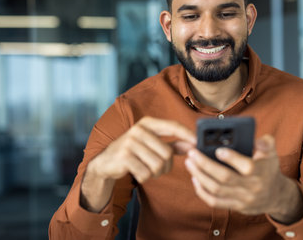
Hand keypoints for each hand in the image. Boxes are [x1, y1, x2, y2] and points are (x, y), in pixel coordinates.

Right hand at [81, 116, 195, 211]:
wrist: (105, 162)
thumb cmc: (133, 152)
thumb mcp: (151, 144)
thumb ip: (172, 144)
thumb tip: (192, 145)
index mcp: (147, 123)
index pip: (172, 126)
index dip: (186, 134)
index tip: (197, 142)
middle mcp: (138, 130)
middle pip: (167, 153)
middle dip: (166, 166)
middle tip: (158, 169)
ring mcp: (130, 143)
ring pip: (157, 164)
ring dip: (156, 173)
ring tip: (147, 171)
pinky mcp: (124, 157)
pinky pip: (146, 173)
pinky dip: (145, 177)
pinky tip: (138, 173)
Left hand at [185, 134, 302, 223]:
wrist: (276, 196)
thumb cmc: (268, 168)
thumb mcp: (271, 153)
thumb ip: (266, 142)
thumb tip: (257, 140)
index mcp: (261, 172)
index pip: (247, 166)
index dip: (232, 158)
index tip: (218, 150)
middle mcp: (252, 187)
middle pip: (224, 177)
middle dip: (205, 165)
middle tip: (192, 153)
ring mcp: (242, 199)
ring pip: (216, 190)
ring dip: (199, 176)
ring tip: (189, 162)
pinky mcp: (235, 207)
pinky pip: (214, 202)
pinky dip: (201, 191)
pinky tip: (194, 178)